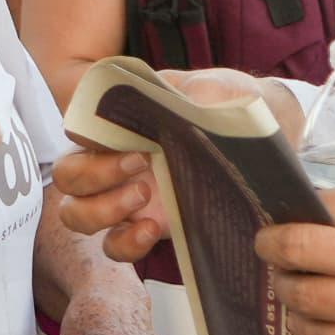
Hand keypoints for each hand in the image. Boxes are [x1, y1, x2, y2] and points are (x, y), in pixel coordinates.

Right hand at [47, 68, 292, 261]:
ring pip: (78, 215)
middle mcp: (114, 160)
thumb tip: (173, 102)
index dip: (81, 134)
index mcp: (120, 122)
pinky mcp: (148, 226)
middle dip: (92, 174)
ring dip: (100, 210)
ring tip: (143, 196)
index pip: (77, 128)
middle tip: (137, 162)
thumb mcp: (211, 89)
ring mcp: (127, 196)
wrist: (265, 132)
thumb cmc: (228, 104)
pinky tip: (151, 229)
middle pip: (69, 177)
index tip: (103, 134)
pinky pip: (115, 245)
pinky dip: (125, 243)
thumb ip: (188, 93)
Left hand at [254, 169, 334, 334]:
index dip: (295, 205)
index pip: (321, 205)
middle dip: (272, 246)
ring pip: (305, 301)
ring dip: (285, 290)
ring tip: (286, 283)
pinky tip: (308, 321)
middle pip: (297, 251)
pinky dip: (309, 330)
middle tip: (268, 244)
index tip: (286, 208)